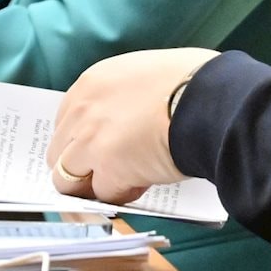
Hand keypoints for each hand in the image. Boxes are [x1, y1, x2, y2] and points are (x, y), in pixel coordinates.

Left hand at [47, 47, 219, 202]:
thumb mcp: (145, 75)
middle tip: (111, 170)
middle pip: (59, 153)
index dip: (82, 140)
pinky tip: (144, 183)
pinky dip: (121, 194)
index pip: (65, 122)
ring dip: (94, 184)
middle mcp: (82, 111)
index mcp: (91, 84)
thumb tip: (127, 119)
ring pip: (68, 180)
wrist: (212, 99)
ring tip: (126, 180)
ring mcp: (91, 141)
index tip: (101, 149)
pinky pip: (102, 194)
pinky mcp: (109, 169)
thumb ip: (123, 97)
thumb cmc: (194, 82)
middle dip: (81, 166)